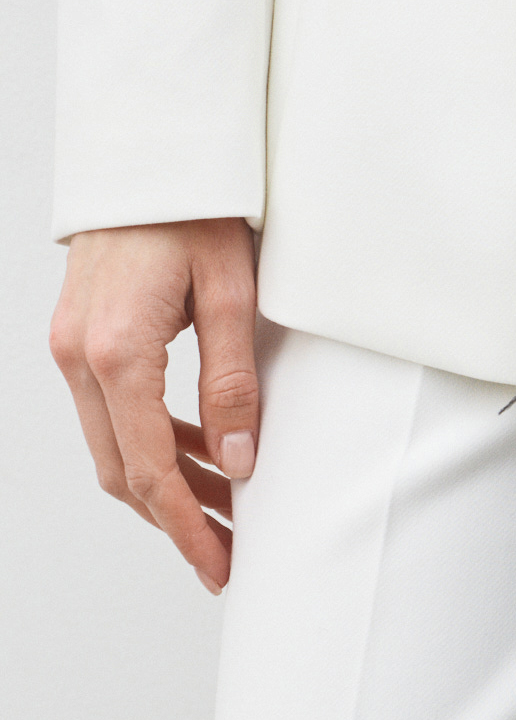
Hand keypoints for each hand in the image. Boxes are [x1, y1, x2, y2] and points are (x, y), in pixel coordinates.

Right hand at [49, 219, 259, 593]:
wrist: (150, 152)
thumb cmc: (196, 210)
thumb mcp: (233, 295)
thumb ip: (234, 383)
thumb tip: (239, 464)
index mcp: (117, 351)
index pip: (150, 469)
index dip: (186, 527)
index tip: (221, 566)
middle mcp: (80, 357)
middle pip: (122, 471)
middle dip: (177, 519)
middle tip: (231, 553)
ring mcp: (72, 347)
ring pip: (114, 445)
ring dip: (168, 483)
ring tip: (230, 509)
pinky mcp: (81, 337)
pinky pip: (113, 411)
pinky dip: (154, 441)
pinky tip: (201, 452)